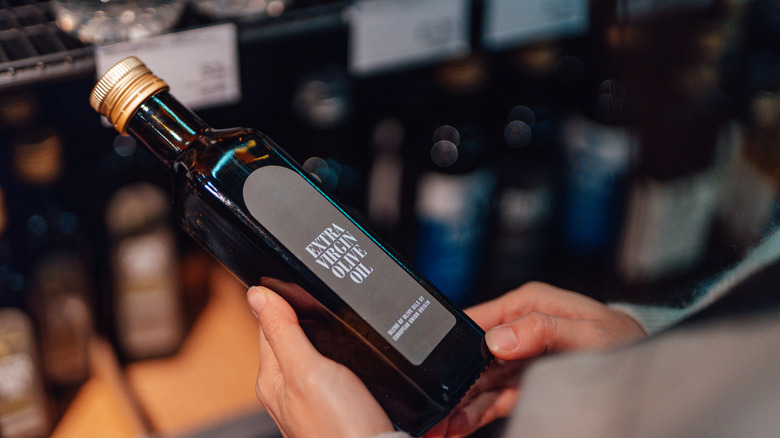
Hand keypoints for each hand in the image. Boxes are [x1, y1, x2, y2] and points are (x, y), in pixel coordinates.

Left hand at [247, 282, 394, 437]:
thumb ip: (283, 331)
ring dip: (336, 338)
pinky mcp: (342, 409)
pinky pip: (343, 374)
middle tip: (331, 298)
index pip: (270, 323)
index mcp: (274, 378)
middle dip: (314, 317)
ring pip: (323, 354)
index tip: (299, 279)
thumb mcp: (308, 370)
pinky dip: (353, 361)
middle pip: (298, 337)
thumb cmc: (340, 429)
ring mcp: (316, 401)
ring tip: (348, 324)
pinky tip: (363, 359)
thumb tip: (257, 294)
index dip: (285, 299)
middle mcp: (290, 390)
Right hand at [426, 282, 646, 436]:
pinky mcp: (525, 384)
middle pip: (472, 357)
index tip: (436, 371)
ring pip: (479, 383)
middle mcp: (518, 330)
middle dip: (450, 385)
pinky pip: (493, 400)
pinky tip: (455, 427)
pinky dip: (473, 414)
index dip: (453, 346)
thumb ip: (544, 331)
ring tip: (436, 429)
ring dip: (458, 405)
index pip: (478, 322)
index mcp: (527, 305)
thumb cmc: (625, 342)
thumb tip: (498, 338)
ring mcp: (519, 359)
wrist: (653, 371)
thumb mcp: (591, 334)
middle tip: (431, 412)